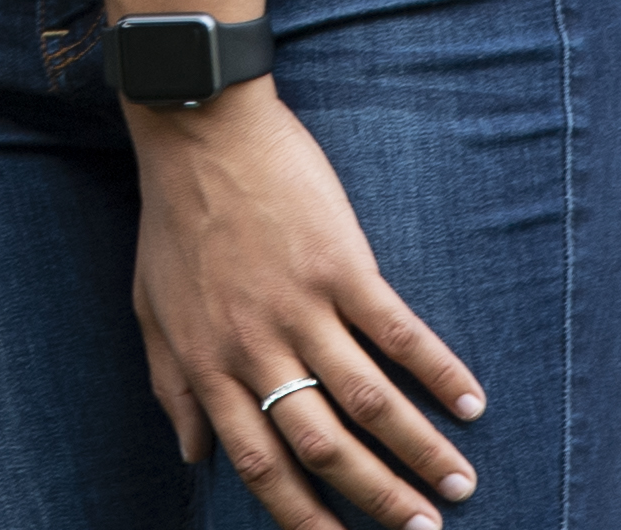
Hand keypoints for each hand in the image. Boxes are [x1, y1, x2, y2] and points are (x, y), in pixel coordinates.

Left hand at [130, 85, 483, 526]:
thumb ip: (170, 386)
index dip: (300, 514)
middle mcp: (256, 347)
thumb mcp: (149, 308)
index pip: (259, 463)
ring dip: (418, 448)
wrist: (197, 130)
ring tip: (459, 484)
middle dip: (376, 498)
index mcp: (209, 364)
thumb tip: (191, 455)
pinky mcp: (339, 262)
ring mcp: (301, 304)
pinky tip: (470, 402)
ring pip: (368, 398)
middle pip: (323, 445)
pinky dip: (436, 370)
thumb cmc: (172, 220)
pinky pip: (395, 330)